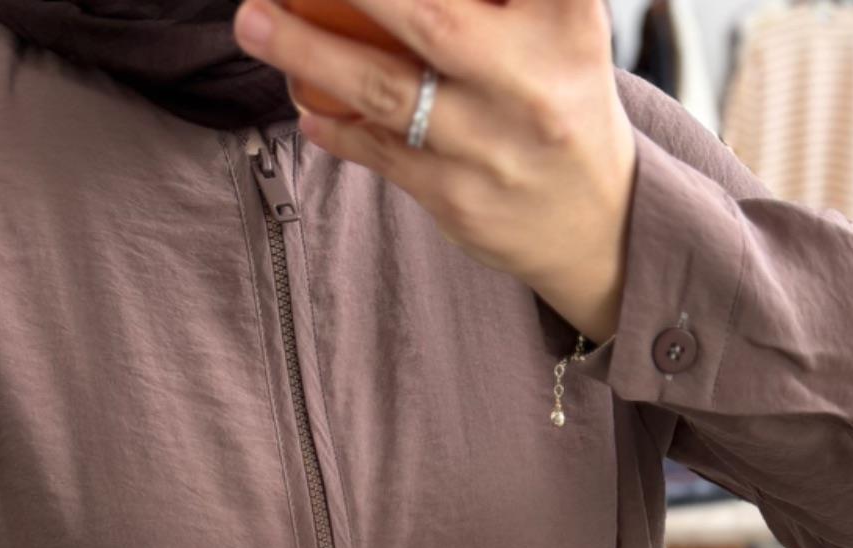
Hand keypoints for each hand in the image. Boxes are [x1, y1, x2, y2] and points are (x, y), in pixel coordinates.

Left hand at [231, 0, 636, 344]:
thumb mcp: (562, 22)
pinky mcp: (460, 199)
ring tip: (253, 21)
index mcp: (567, 20)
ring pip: (385, 91)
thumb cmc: (561, 93)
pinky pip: (378, 151)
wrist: (600, 223)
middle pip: (432, 18)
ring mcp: (492, 146)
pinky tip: (300, 97)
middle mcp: (532, 81)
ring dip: (307, 52)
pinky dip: (334, 124)